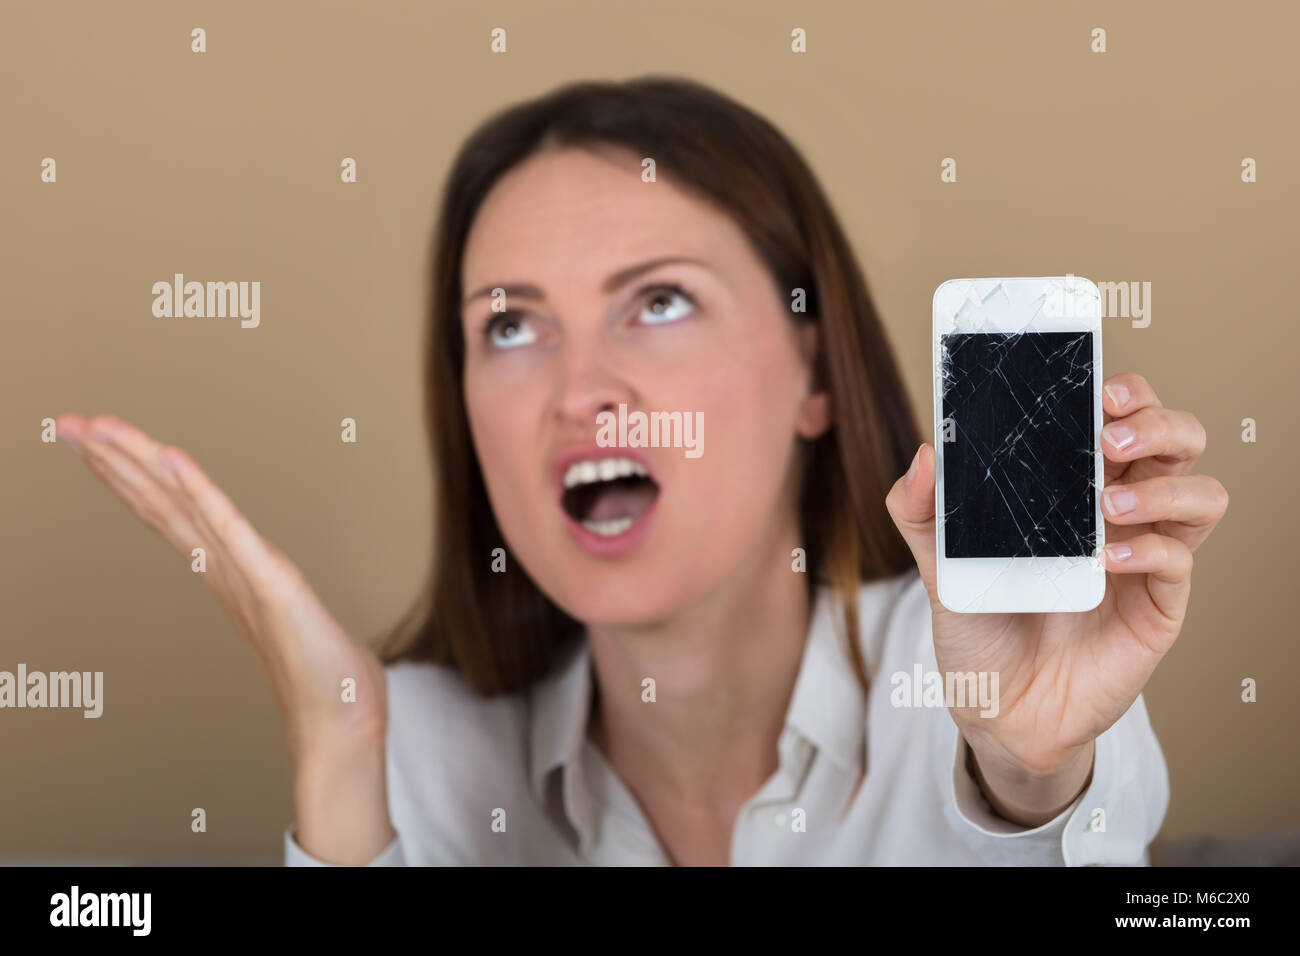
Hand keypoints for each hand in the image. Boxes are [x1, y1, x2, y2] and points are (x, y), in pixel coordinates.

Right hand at [56, 413, 394, 862]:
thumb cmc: (323, 675)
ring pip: (179, 506)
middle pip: (158, 501)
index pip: (169, 511)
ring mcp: (243, 575)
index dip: (131, 474)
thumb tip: (268, 587)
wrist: (343, 721)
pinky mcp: (270, 582)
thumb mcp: (289, 613)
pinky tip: (170, 457)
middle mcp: (224, 569)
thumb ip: (272, 594)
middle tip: (65, 423)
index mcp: (227, 572)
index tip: (94, 439)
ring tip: (94, 427)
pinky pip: (228, 527)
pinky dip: (198, 491)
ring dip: (137, 462)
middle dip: (113, 459)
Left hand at [884, 374, 1227, 824]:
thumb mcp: (937, 562)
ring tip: (1109, 503)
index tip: (1096, 386)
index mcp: (1073, 486)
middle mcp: (1119, 510)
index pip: (1118, 418)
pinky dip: (1150, 550)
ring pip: (1200, 492)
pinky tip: (1107, 560)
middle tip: (1108, 437)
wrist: (994, 707)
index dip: (1123, 392)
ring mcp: (1144, 555)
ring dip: (1165, 485)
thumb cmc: (977, 623)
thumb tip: (926, 452)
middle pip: (1176, 439)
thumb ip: (921, 508)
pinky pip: (1178, 560)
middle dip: (1155, 422)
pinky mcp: (1157, 605)